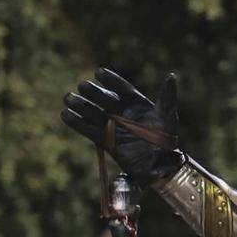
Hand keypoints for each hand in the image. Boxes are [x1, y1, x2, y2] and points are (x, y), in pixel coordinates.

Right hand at [60, 68, 183, 181]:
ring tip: (68, 98)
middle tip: (82, 86)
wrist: (159, 164)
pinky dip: (77, 123)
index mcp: (137, 104)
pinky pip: (88, 130)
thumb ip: (167, 96)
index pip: (122, 89)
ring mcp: (113, 126)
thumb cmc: (166, 138)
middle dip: (93, 93)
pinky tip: (65, 115)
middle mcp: (122, 113)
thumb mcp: (167, 115)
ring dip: (81, 105)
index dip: (111, 81)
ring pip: (93, 113)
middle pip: (105, 99)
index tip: (98, 72)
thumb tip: (171, 76)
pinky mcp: (105, 140)